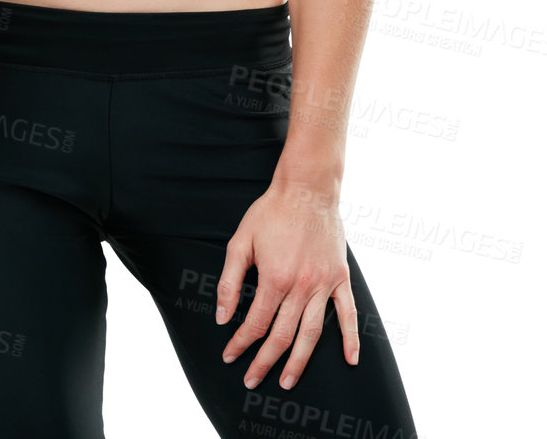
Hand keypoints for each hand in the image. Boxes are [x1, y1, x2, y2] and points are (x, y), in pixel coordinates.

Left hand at [215, 176, 358, 388]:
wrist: (306, 190)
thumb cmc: (269, 213)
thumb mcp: (240, 241)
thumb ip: (229, 280)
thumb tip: (222, 316)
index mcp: (273, 278)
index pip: (255, 323)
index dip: (240, 342)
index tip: (229, 356)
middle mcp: (300, 287)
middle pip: (281, 336)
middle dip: (264, 361)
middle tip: (252, 380)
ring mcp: (323, 285)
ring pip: (311, 334)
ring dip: (299, 361)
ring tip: (288, 382)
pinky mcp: (340, 279)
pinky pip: (348, 315)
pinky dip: (350, 339)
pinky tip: (350, 361)